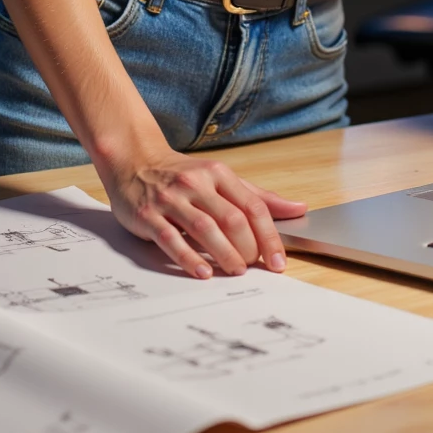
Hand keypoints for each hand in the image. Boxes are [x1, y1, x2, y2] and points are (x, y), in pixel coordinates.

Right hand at [101, 146, 306, 279]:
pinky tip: (203, 272)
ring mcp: (171, 199)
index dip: (269, 236)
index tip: (278, 262)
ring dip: (225, 254)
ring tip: (236, 271)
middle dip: (248, 248)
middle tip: (254, 267)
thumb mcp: (222, 179)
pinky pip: (171, 239)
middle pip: (232, 219)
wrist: (134, 160)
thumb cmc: (181, 175)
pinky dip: (189, 258)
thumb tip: (299, 209)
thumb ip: (258, 197)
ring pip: (205, 229)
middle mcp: (196, 183)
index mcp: (218, 174)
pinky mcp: (149, 215)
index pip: (252, 206)